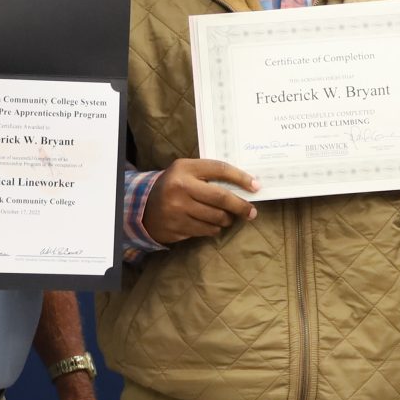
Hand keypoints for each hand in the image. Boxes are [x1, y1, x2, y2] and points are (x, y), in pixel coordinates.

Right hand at [142, 158, 257, 243]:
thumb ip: (209, 174)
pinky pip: (207, 230)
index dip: (240, 178)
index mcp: (184, 169)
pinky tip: (212, 224)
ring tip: (227, 217)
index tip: (255, 186)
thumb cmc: (174, 187)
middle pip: (220, 197)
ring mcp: (178, 210)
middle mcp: (180, 188)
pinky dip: (215, 228)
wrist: (143, 208)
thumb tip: (244, 185)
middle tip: (251, 212)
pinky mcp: (178, 227)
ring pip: (216, 217)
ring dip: (227, 219)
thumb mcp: (186, 172)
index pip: (219, 170)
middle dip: (240, 206)